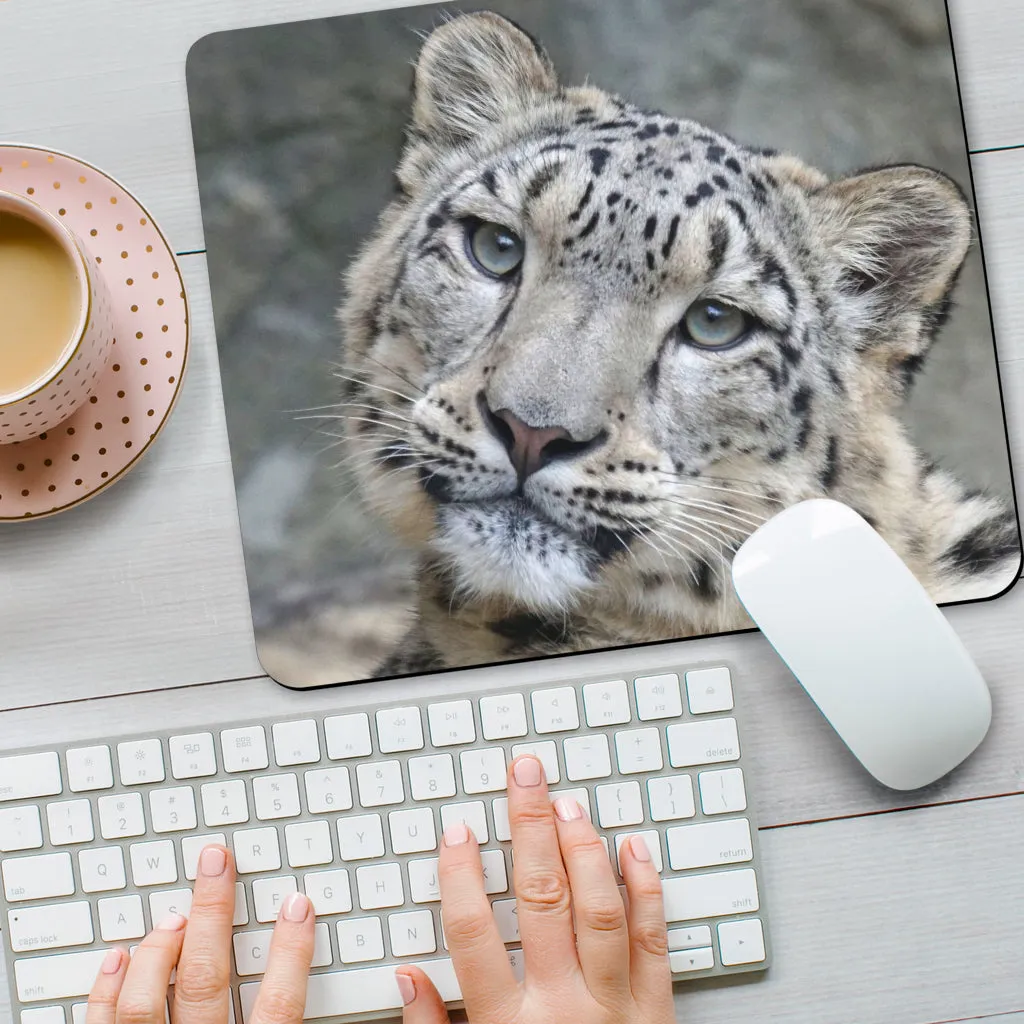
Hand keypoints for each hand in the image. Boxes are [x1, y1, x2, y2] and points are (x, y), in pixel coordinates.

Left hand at [85, 844, 314, 1023]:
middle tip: (216, 862)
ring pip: (147, 1002)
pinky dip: (107, 992)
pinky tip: (117, 960)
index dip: (291, 952)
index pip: (279, 1004)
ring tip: (173, 917)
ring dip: (158, 952)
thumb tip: (322, 981)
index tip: (295, 905)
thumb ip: (287, 1017)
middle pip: (205, 981)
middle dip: (212, 915)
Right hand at [398, 755, 674, 1023]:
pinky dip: (647, 891)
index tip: (456, 830)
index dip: (462, 875)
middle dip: (530, 828)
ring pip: (600, 912)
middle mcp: (563, 1010)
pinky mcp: (656, 1014)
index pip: (475, 935)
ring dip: (584, 850)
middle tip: (523, 777)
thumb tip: (406, 978)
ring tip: (569, 803)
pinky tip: (634, 848)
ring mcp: (615, 1008)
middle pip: (543, 901)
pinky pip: (655, 943)